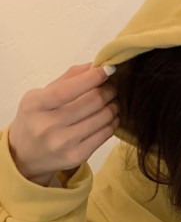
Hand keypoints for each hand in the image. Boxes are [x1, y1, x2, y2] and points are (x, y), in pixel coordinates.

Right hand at [8, 63, 118, 185]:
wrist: (25, 154)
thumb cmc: (36, 119)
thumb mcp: (41, 96)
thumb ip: (67, 79)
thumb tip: (94, 65)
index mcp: (36, 105)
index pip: (68, 89)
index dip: (93, 78)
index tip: (109, 69)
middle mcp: (48, 125)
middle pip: (92, 102)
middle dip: (108, 91)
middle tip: (112, 87)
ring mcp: (63, 143)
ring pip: (103, 118)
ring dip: (113, 106)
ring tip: (112, 102)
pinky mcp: (77, 156)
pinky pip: (105, 135)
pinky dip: (113, 122)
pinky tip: (111, 118)